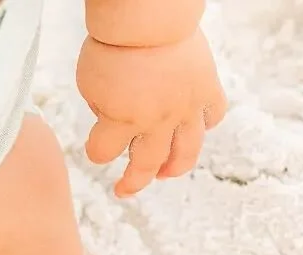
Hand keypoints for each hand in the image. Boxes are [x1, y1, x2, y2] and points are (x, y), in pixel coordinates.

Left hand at [77, 29, 228, 196]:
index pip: (102, 153)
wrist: (149, 17)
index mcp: (122, 120)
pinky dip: (205, 126)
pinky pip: (213, 117)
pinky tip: (195, 128)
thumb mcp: (89, 84)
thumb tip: (114, 120)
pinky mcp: (207, 90)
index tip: (94, 145)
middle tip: (124, 189)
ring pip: (186, 152)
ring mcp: (186, 108)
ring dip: (175, 168)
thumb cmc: (114, 45)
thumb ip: (101, 109)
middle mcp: (157, 121)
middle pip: (146, 166)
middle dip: (132, 182)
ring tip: (165, 173)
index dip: (95, 151)